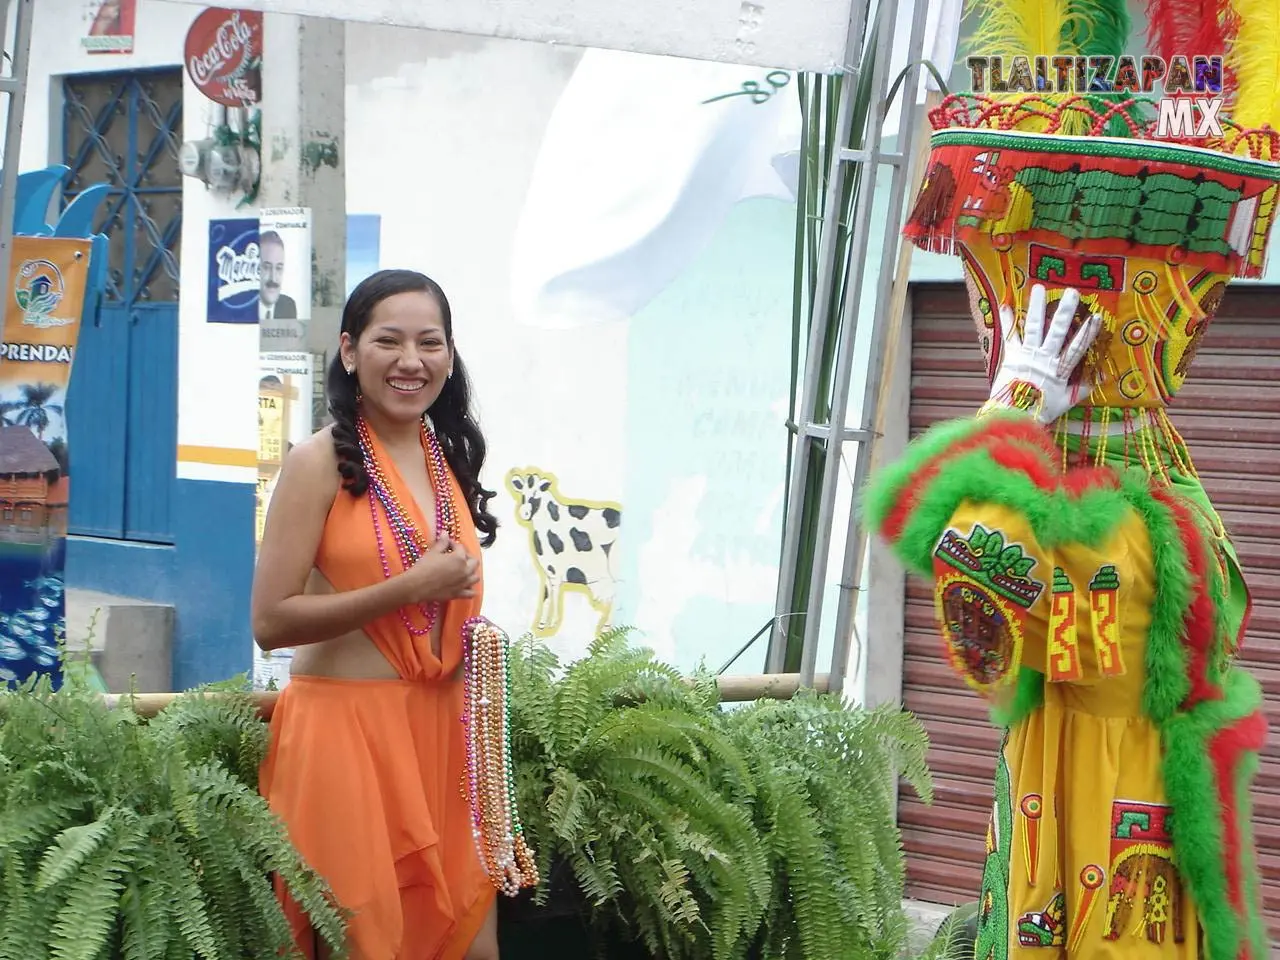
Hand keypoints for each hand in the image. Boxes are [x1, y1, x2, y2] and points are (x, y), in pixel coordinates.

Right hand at [398, 537, 479, 603]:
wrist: (416, 586)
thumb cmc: (424, 567)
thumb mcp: (433, 552)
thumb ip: (442, 542)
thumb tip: (445, 533)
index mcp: (459, 558)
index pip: (460, 548)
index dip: (453, 544)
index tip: (447, 544)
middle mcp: (465, 571)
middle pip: (474, 562)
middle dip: (467, 557)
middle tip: (457, 556)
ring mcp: (463, 584)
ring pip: (475, 577)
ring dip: (471, 572)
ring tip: (462, 570)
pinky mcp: (459, 594)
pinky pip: (471, 593)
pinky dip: (470, 590)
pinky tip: (465, 586)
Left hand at [983, 284, 1101, 423]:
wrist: (1013, 416)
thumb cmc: (1042, 409)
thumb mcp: (1067, 400)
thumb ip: (1084, 387)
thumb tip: (1104, 376)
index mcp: (1060, 369)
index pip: (1077, 347)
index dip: (1087, 333)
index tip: (1097, 317)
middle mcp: (1044, 358)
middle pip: (1057, 331)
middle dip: (1064, 311)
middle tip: (1071, 292)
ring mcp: (1027, 355)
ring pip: (1034, 327)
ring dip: (1036, 307)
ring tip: (1038, 288)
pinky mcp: (1011, 356)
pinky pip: (1010, 336)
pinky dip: (1008, 321)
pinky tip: (1007, 305)